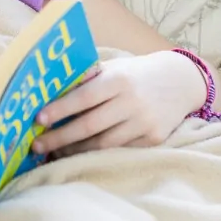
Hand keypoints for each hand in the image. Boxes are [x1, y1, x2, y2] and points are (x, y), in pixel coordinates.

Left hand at [31, 50, 208, 157]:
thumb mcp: (115, 67)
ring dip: (75, 150)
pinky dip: (97, 154)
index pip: (84, 97)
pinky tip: (81, 154)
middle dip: (60, 138)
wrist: (182, 81)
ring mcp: (144, 122)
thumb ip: (88, 78)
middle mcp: (132, 101)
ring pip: (103, 144)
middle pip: (89, 126)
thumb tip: (50, 91)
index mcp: (119, 79)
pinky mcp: (153, 139)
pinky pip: (119, 150)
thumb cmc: (136, 74)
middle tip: (37, 145)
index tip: (38, 120)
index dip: (60, 109)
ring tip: (55, 151)